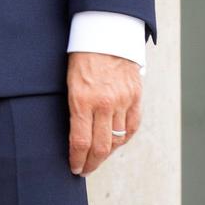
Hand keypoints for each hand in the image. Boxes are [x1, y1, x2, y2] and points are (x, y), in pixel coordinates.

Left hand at [68, 51, 141, 175]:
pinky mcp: (136, 98)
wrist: (107, 34)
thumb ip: (73, 106)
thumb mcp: (68, 80)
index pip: (80, 141)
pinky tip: (115, 144)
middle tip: (84, 170)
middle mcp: (104, 104)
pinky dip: (124, 139)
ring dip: (107, 153)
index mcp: (82, 99)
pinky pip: (132, 127)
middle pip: (100, 146)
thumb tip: (73, 131)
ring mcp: (123, 102)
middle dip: (91, 163)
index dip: (77, 159)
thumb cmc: (81, 56)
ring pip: (117, 140)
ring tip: (97, 158)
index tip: (73, 168)